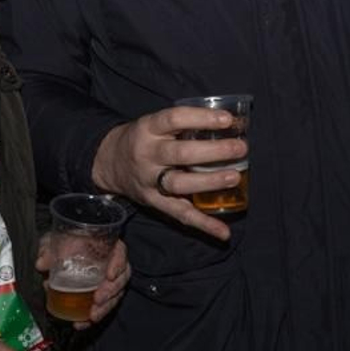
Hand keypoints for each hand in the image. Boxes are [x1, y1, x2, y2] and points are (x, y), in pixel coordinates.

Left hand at [36, 237, 130, 328]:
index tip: (110, 275)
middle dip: (111, 291)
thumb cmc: (64, 243)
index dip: (118, 264)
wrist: (61, 251)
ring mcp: (107, 281)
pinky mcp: (100, 295)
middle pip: (120, 278)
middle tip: (98, 299)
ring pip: (114, 296)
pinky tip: (81, 323)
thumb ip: (48, 250)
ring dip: (104, 308)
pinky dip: (92, 317)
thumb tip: (42, 264)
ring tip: (92, 316)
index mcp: (106, 247)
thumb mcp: (54, 241)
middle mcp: (110, 264)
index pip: (120, 253)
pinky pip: (102, 307)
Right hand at [91, 107, 246, 240]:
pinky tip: (224, 232)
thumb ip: (185, 124)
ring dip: (210, 182)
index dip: (201, 118)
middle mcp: (147, 154)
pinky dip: (204, 225)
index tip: (227, 119)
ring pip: (180, 184)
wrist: (109, 163)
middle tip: (240, 148)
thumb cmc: (144, 139)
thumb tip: (234, 124)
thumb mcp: (155, 124)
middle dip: (214, 151)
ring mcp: (150, 181)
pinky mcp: (154, 202)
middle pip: (181, 154)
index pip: (174, 119)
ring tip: (235, 177)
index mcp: (148, 128)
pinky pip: (180, 215)